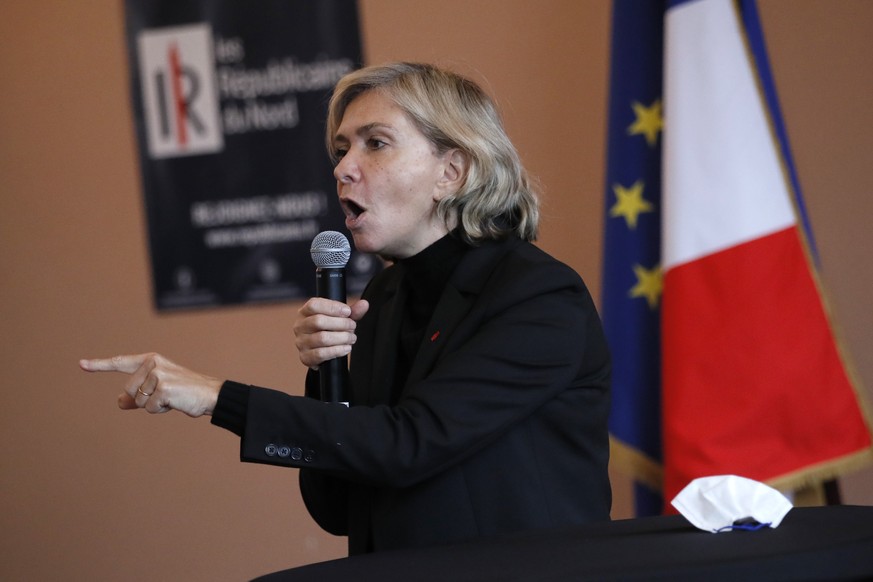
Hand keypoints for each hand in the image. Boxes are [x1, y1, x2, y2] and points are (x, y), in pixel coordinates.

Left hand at [79, 353, 222, 416]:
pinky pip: (149, 408)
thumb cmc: (184, 392)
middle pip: (129, 390)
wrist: (210, 394)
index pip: (121, 363)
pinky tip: (175, 402)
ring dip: (153, 405)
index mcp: (150, 360)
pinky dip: (161, 410)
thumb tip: (119, 402)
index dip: (99, 365)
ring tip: (171, 398)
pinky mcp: (164, 388)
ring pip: (138, 401)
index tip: (81, 364)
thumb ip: (137, 396)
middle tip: (165, 395)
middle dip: (144, 399)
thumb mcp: (158, 392)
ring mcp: (158, 375)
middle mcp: (153, 363)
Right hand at [294, 298, 368, 368]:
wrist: (323, 353)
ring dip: (341, 338)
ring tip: (352, 338)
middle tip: (352, 326)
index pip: (314, 305)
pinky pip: (321, 354)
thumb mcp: (341, 319)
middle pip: (318, 321)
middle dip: (340, 324)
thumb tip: (364, 304)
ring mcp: (301, 342)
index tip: (348, 312)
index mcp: (305, 312)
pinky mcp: (305, 357)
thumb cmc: (331, 330)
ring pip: (322, 338)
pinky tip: (346, 348)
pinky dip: (337, 350)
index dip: (332, 307)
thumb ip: (353, 311)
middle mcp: (300, 326)